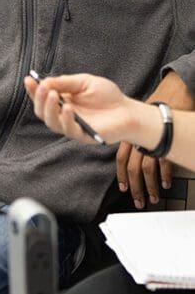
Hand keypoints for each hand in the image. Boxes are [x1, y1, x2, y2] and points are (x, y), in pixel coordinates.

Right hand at [25, 73, 130, 143]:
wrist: (128, 110)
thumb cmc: (106, 95)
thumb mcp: (84, 81)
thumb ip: (65, 82)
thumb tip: (44, 82)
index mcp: (61, 101)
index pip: (42, 97)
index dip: (33, 90)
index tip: (29, 80)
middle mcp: (63, 115)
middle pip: (42, 111)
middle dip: (39, 99)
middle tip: (42, 88)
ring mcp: (71, 126)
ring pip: (52, 122)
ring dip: (49, 109)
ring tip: (53, 96)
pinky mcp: (83, 135)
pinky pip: (69, 130)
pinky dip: (66, 119)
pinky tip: (68, 108)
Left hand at [116, 71, 193, 208]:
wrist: (172, 92)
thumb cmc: (155, 106)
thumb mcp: (138, 118)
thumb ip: (133, 134)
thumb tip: (129, 151)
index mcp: (130, 134)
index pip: (121, 158)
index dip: (121, 175)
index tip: (123, 188)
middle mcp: (139, 138)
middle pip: (132, 166)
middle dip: (134, 186)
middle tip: (138, 201)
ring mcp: (153, 139)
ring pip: (147, 167)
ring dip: (149, 185)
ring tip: (152, 197)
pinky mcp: (167, 140)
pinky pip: (164, 161)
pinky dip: (164, 174)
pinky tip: (165, 183)